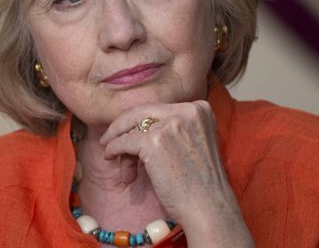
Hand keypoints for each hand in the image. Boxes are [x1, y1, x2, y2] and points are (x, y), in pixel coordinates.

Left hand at [99, 101, 253, 246]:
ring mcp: (171, 124)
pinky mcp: (155, 141)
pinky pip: (124, 141)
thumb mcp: (192, 142)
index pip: (159, 109)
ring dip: (120, 142)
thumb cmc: (199, 183)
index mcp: (199, 108)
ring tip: (115, 159)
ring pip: (132, 126)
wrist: (209, 209)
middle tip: (109, 138)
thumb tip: (136, 126)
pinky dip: (114, 148)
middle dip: (122, 125)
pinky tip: (110, 156)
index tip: (129, 132)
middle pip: (143, 111)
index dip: (141, 122)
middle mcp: (187, 111)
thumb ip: (172, 128)